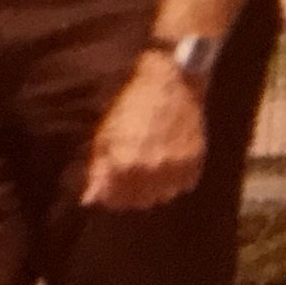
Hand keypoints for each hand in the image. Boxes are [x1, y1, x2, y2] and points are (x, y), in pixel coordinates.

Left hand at [79, 54, 205, 210]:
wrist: (174, 83)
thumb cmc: (134, 102)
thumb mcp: (107, 132)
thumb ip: (98, 168)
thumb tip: (90, 198)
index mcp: (126, 162)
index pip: (112, 198)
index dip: (104, 195)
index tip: (101, 190)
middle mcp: (153, 170)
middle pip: (135, 201)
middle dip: (123, 194)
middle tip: (119, 182)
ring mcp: (176, 170)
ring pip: (158, 198)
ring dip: (146, 192)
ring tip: (140, 174)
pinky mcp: (195, 166)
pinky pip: (178, 188)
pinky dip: (168, 183)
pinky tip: (161, 168)